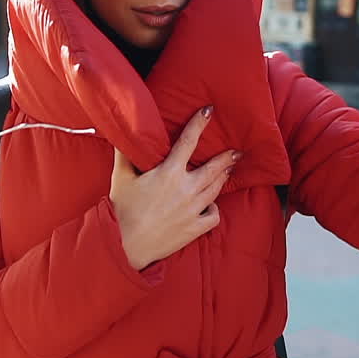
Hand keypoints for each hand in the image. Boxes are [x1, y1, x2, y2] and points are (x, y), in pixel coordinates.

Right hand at [109, 106, 241, 270]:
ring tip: (228, 170)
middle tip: (237, 152)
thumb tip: (122, 134)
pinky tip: (211, 204)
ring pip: (216, 189)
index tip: (209, 111)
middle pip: (214, 168)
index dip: (199, 123)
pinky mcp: (195, 228)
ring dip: (224, 177)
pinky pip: (214, 215)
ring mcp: (193, 209)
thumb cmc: (122, 211)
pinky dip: (214, 208)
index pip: (188, 141)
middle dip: (227, 157)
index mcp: (169, 173)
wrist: (126, 246)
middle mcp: (186, 189)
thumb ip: (124, 154)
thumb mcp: (120, 178)